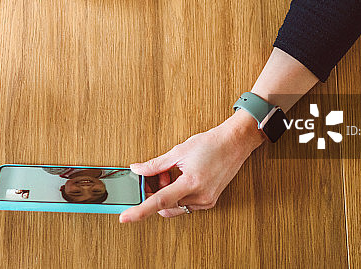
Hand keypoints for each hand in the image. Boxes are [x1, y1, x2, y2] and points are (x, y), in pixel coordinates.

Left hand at [119, 109, 264, 222]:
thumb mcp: (179, 151)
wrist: (234, 143)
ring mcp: (206, 201)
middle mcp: (200, 197)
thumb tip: (137, 169)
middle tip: (153, 176)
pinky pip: (185, 205)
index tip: (126, 217)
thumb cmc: (210, 144)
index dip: (140, 211)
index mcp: (191, 183)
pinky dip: (177, 195)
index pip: (159, 202)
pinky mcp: (209, 201)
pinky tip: (179, 179)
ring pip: (174, 207)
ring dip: (166, 194)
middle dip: (154, 193)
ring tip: (169, 173)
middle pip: (165, 205)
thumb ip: (155, 164)